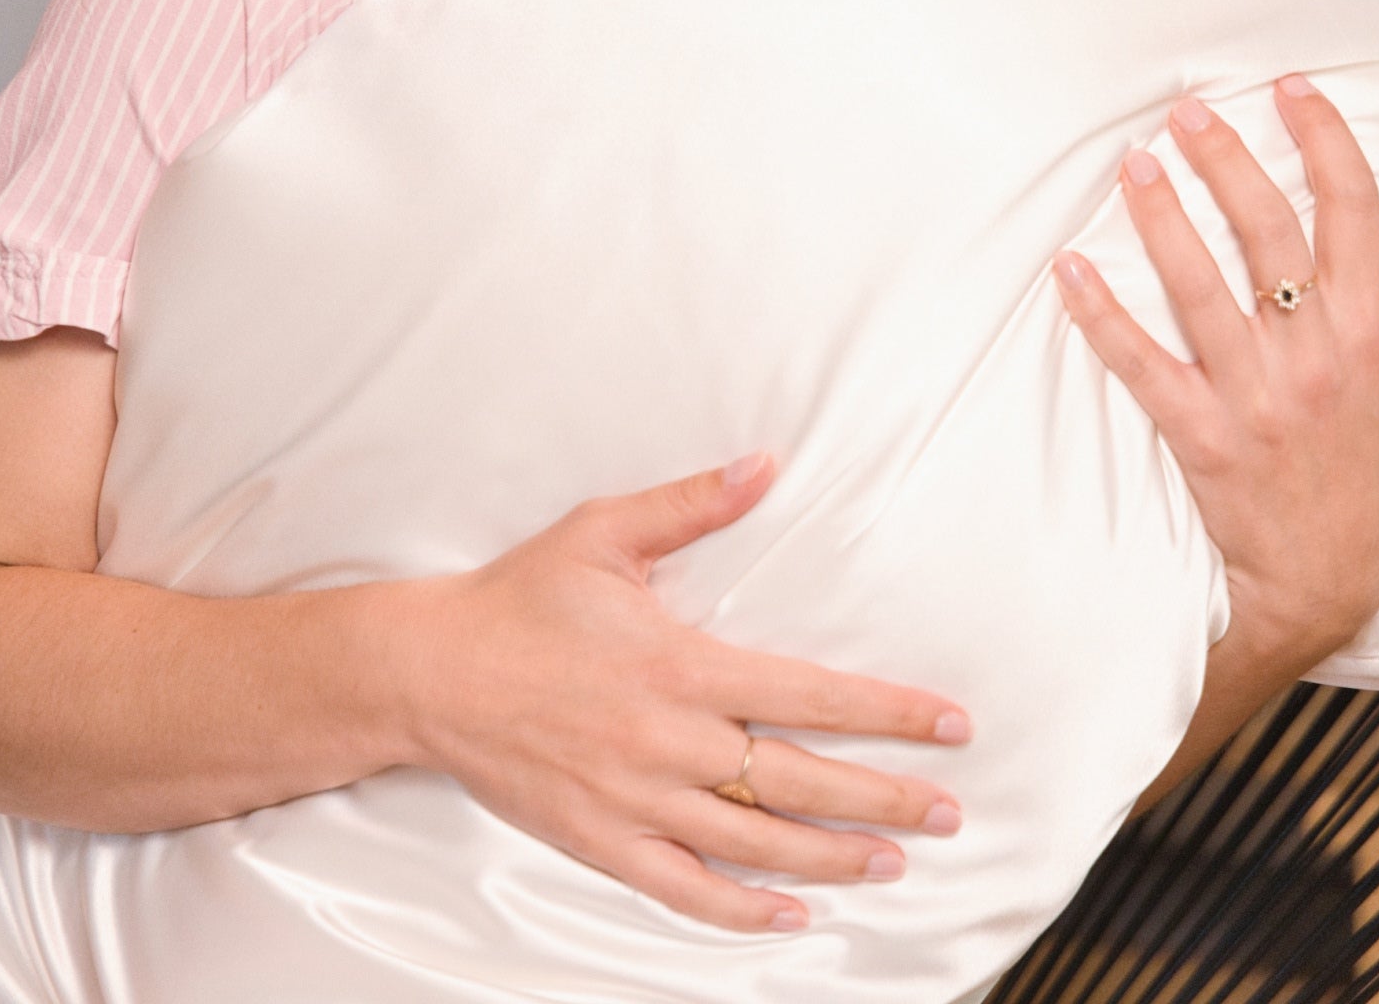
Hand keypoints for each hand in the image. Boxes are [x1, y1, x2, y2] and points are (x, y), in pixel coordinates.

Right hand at [384, 455, 968, 933]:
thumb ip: (693, 501)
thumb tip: (766, 463)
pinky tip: (789, 914)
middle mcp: (669, 741)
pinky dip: (741, 910)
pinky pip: (683, 890)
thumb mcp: (604, 530)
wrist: (428, 672)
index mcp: (679, 664)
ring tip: (892, 861)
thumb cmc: (519, 597)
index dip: (890, 713)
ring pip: (755, 843)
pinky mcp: (600, 841)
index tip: (951, 724)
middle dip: (886, 798)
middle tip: (950, 813)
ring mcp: (635, 801)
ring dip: (832, 856)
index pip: (811, 694)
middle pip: (801, 781)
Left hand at [1053, 74, 1378, 671]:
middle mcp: (1312, 357)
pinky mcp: (1198, 434)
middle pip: (1267, 236)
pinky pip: (1141, 365)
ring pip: (1199, 290)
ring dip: (1162, 221)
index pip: (1354, 215)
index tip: (1292, 89)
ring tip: (1133, 164)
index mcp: (1369, 335)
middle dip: (1227, 162)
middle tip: (1187, 110)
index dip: (1326, 143)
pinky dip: (1102, 317)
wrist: (1324, 574)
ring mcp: (1252, 396)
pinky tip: (1069, 269)